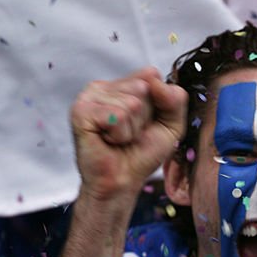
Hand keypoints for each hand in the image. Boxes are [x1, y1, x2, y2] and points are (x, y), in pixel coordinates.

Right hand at [70, 67, 186, 200]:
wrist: (122, 181)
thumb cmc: (143, 153)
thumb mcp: (172, 124)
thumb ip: (175, 98)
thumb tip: (153, 76)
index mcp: (123, 84)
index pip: (152, 75)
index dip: (159, 104)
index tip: (147, 123)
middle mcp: (104, 85)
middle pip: (143, 88)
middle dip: (144, 118)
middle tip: (130, 134)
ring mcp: (90, 96)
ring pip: (131, 103)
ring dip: (131, 129)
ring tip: (118, 139)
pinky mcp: (81, 111)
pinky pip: (117, 116)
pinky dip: (120, 135)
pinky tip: (107, 140)